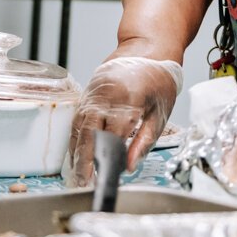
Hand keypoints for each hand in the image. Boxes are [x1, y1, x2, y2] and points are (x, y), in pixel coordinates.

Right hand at [66, 56, 183, 186]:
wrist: (145, 54)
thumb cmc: (157, 84)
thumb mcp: (160, 114)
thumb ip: (144, 142)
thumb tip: (130, 167)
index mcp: (129, 99)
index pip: (114, 135)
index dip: (109, 159)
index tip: (107, 177)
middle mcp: (106, 95)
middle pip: (90, 132)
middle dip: (85, 159)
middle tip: (84, 182)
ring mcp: (93, 93)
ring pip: (79, 127)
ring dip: (77, 152)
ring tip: (78, 175)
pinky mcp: (86, 95)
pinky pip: (77, 119)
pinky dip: (75, 139)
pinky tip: (76, 155)